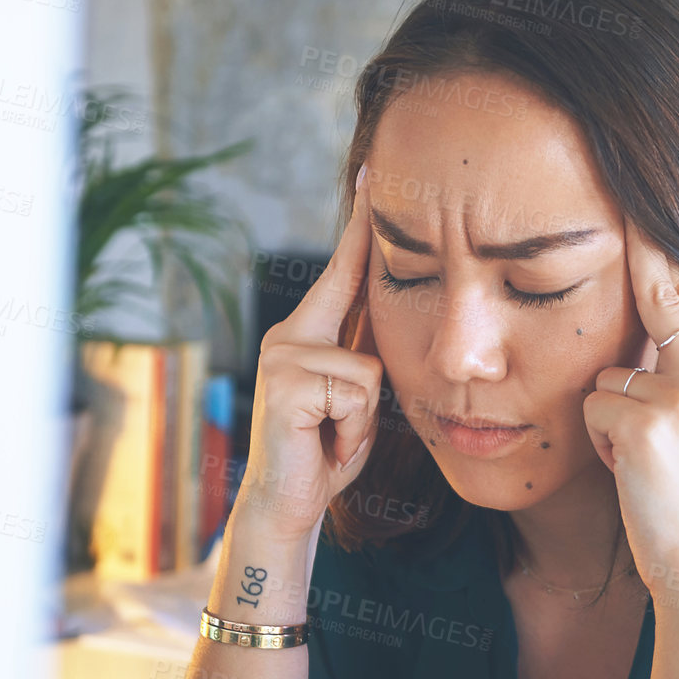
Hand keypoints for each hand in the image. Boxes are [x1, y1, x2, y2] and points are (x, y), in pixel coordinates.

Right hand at [235, 166, 383, 541]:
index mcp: (304, 333)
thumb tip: (396, 312)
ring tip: (334, 437)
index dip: (360, 225)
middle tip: (343, 392)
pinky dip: (352, 429)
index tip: (375, 172)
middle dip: (369, 349)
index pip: (342, 272)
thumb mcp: (354, 397)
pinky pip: (356, 392)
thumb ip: (363, 353)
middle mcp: (287, 335)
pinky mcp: (286, 381)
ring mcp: (282, 355)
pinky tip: (325, 443)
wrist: (286, 505)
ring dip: (363, 418)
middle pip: (363, 310)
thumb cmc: (325, 452)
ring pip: (368, 367)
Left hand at [582, 215, 678, 573]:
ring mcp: (677, 401)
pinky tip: (629, 472)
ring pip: (608, 376)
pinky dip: (601, 443)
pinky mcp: (641, 427)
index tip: (638, 221)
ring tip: (642, 458)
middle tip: (622, 234)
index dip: (657, 263)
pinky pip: (594, 409)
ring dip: (612, 415)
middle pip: (651, 307)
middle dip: (634, 285)